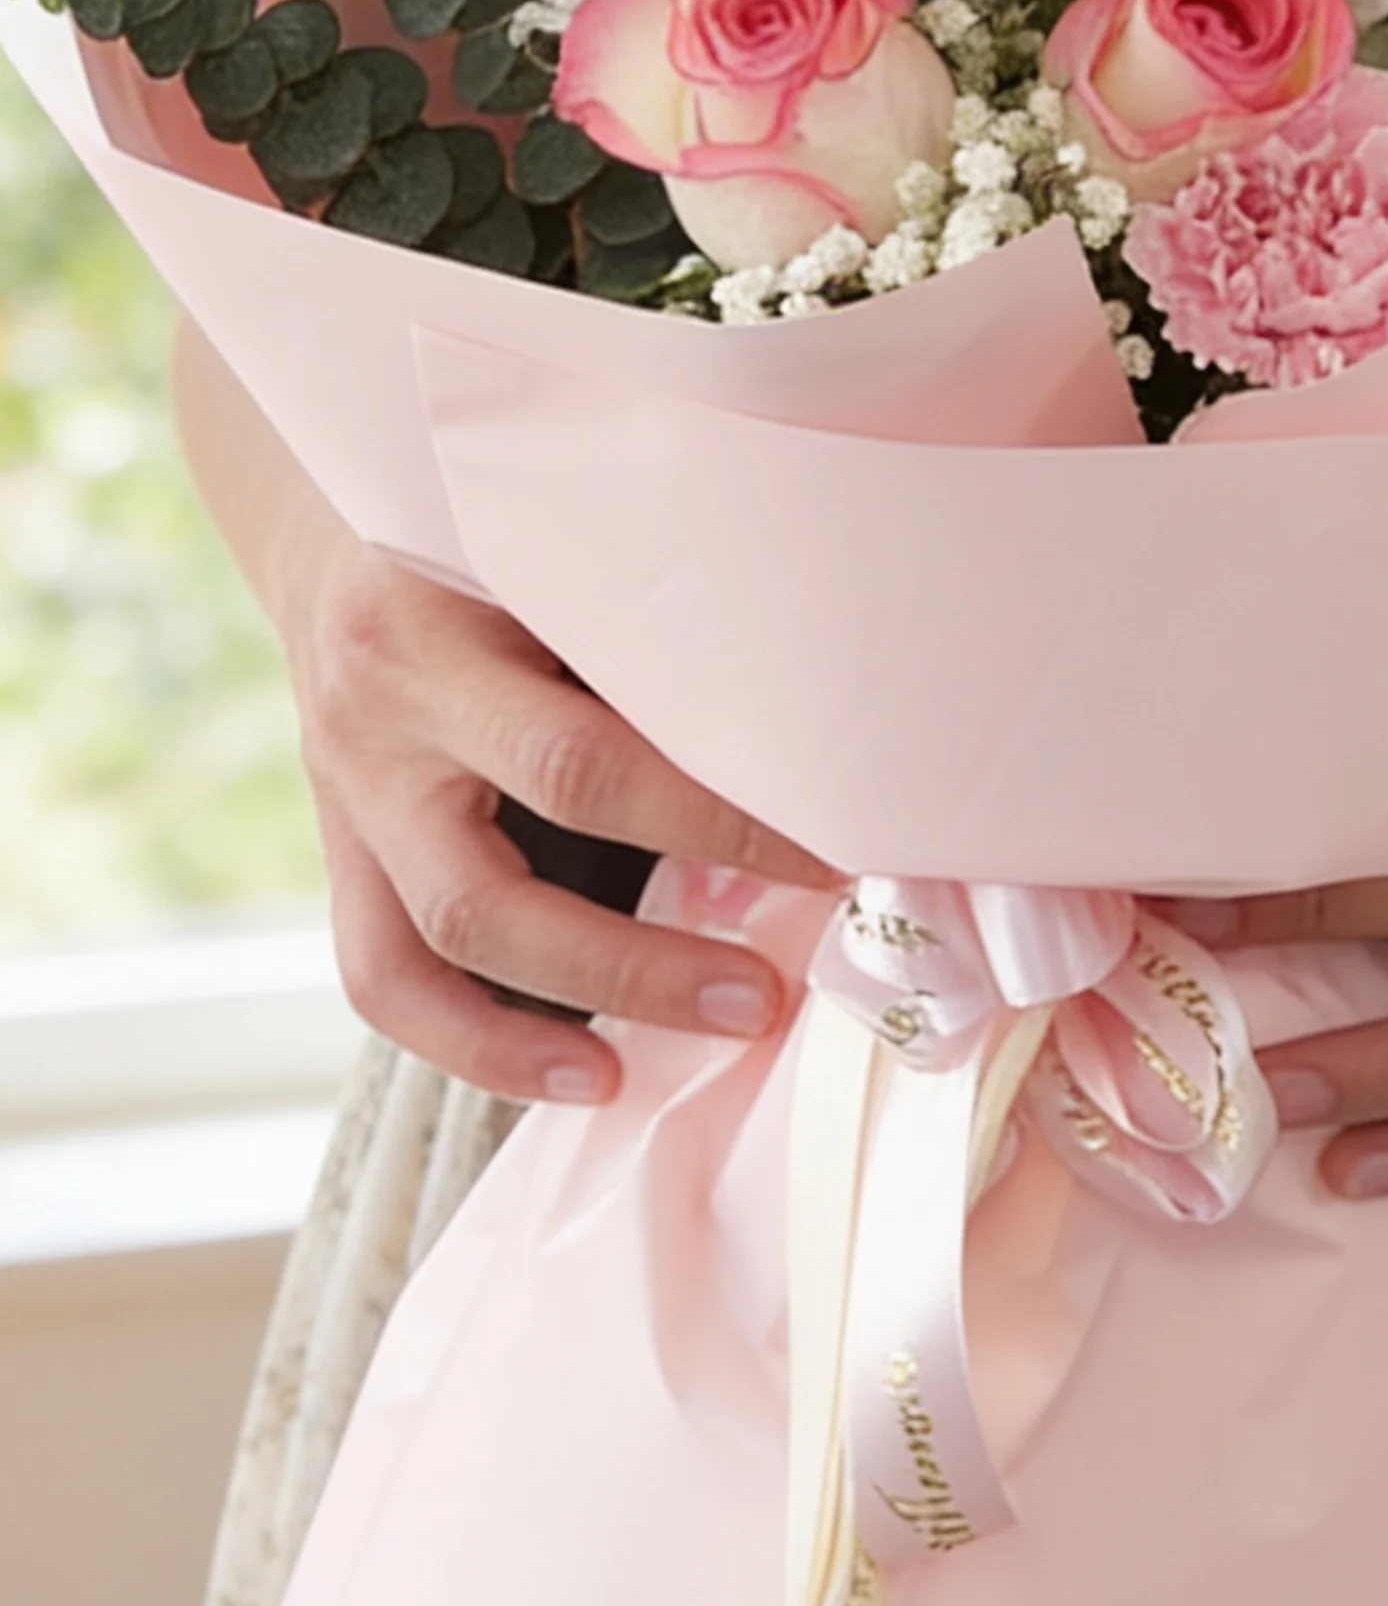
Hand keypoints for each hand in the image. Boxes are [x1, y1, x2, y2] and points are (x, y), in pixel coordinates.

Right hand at [282, 543, 837, 1102]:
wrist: (344, 528)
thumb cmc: (495, 543)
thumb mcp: (558, 558)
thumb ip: (644, 646)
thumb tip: (807, 753)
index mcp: (437, 629)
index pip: (581, 759)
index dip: (709, 825)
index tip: (826, 859)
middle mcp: (379, 720)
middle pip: (501, 881)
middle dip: (644, 961)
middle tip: (766, 994)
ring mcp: (349, 794)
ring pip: (438, 944)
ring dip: (576, 1009)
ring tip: (694, 1042)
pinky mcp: (343, 853)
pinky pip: (385, 979)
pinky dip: (481, 1044)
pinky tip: (582, 1076)